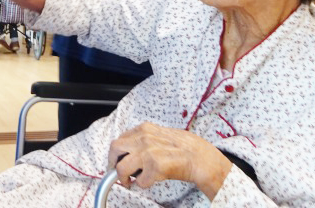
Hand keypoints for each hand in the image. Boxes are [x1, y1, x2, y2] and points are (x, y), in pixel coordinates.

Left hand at [107, 123, 231, 199]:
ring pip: (121, 168)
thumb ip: (144, 138)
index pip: (120, 139)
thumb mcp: (160, 134)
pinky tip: (152, 181)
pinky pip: (140, 181)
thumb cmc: (185, 147)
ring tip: (130, 182)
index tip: (116, 161)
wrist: (201, 157)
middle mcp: (143, 138)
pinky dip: (143, 184)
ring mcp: (147, 152)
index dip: (116, 154)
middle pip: (114, 149)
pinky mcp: (154, 167)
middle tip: (118, 174)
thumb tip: (130, 149)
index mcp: (144, 128)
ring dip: (124, 178)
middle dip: (113, 164)